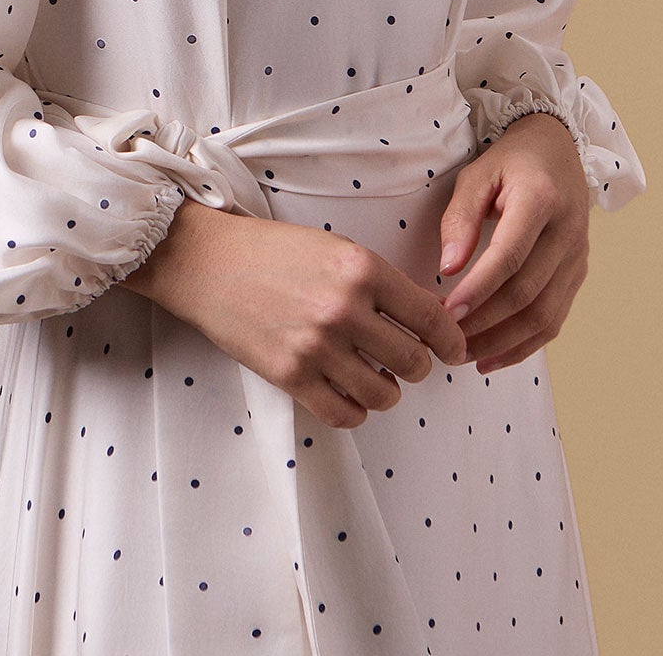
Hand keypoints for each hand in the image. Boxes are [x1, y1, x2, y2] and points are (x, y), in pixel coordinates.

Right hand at [122, 197, 471, 428]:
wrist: (209, 262)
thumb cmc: (274, 251)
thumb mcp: (335, 248)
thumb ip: (379, 282)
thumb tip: (426, 320)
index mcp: (361, 268)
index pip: (430, 317)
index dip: (451, 340)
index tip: (454, 350)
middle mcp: (344, 308)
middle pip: (413, 361)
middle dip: (417, 366)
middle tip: (406, 362)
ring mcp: (316, 346)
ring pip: (383, 394)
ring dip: (386, 391)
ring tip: (374, 377)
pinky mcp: (290, 375)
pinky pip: (344, 414)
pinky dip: (355, 411)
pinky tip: (348, 395)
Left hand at [437, 112, 590, 375]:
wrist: (558, 149)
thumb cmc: (510, 161)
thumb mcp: (477, 174)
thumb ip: (460, 218)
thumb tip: (447, 268)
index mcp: (540, 199)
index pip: (509, 256)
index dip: (477, 289)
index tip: (446, 313)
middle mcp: (567, 231)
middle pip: (526, 293)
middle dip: (484, 324)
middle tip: (446, 340)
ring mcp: (578, 256)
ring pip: (544, 315)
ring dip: (503, 343)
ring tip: (464, 355)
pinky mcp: (579, 273)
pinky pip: (555, 319)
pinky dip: (525, 345)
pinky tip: (493, 356)